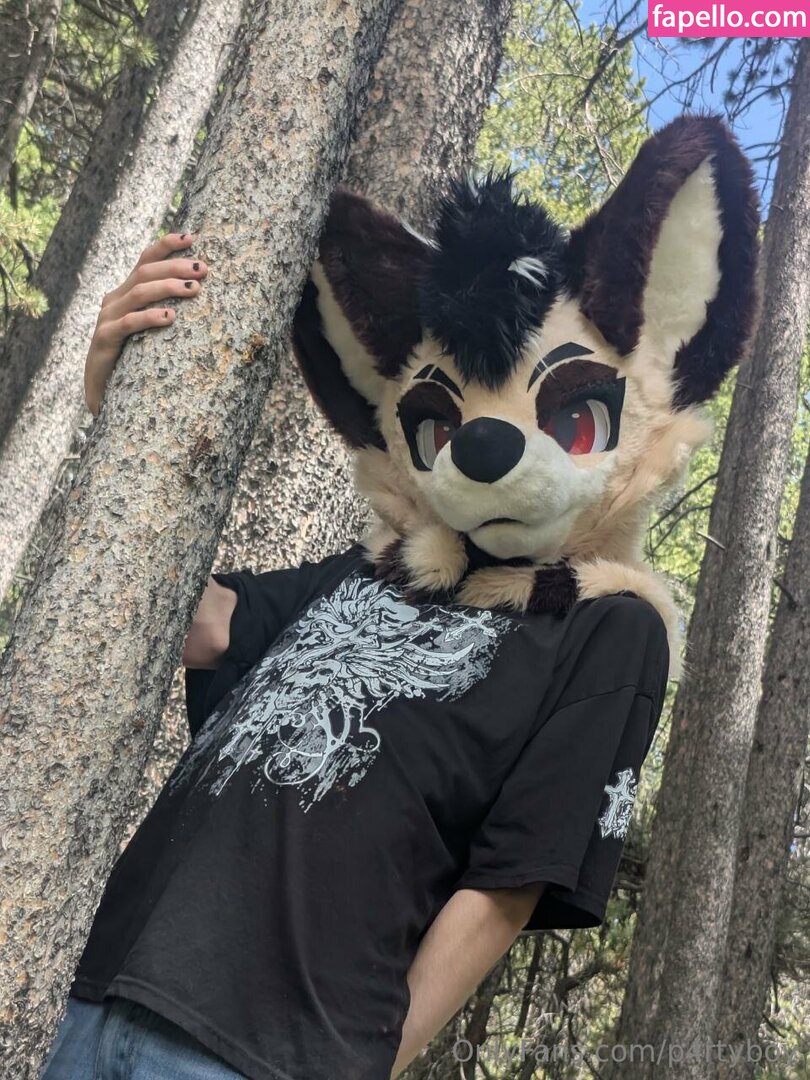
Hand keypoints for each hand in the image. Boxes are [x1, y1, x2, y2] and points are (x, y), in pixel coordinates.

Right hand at [84, 233, 207, 416]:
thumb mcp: (151, 330)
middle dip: (176, 267)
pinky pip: (129, 324)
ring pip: (139, 293)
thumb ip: (166, 309)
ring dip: (169, 288)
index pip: (145, 260)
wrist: (101, 391)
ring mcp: (107, 318)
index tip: (191, 237)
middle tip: (203, 269)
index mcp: (126, 293)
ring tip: (194, 289)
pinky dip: (150, 318)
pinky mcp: (104, 340)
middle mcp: (115, 300)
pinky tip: (169, 318)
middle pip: (146, 272)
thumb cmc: (134, 359)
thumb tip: (203, 295)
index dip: (166, 246)